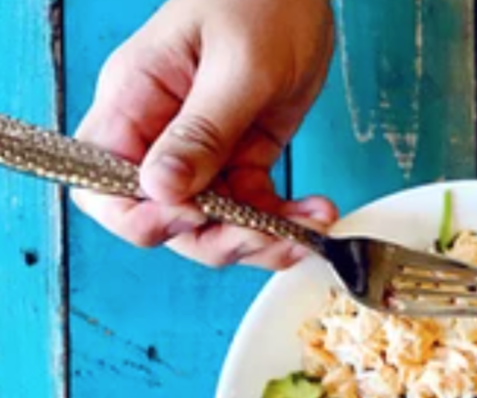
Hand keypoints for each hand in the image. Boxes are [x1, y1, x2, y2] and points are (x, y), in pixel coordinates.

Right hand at [73, 0, 336, 268]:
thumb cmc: (261, 0)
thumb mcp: (237, 68)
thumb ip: (201, 132)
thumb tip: (160, 189)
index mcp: (135, 102)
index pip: (104, 184)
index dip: (142, 217)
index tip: (195, 215)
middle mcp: (161, 135)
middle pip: (166, 219)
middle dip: (218, 239)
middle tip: (269, 235)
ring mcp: (203, 152)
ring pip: (215, 226)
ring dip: (262, 240)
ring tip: (307, 230)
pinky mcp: (243, 160)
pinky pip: (255, 210)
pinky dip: (286, 222)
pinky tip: (317, 215)